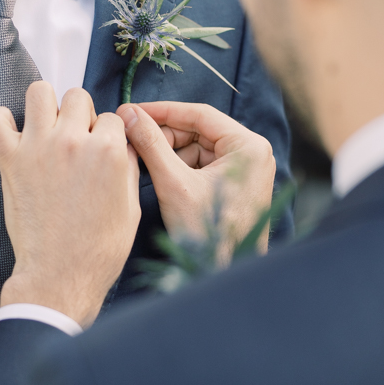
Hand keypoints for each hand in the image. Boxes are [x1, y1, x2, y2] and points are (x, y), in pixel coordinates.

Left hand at [0, 83, 140, 328]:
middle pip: (77, 96)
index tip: (99, 152)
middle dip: (80, 115)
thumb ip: (129, 167)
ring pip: (40, 91)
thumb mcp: (131, 207)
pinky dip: (0, 121)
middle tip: (75, 140)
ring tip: (46, 129)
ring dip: (45, 106)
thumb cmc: (99, 248)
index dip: (107, 135)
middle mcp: (74, 141)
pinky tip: (12, 134)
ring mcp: (39, 148)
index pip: (112, 117)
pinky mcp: (11, 161)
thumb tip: (124, 144)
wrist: (61, 275)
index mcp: (109, 151)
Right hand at [117, 101, 275, 260]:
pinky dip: (179, 167)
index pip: (199, 114)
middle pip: (198, 131)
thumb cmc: (209, 233)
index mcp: (248, 146)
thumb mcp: (174, 183)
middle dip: (164, 135)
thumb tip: (130, 114)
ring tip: (141, 159)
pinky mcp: (236, 184)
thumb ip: (151, 144)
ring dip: (169, 152)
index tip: (134, 110)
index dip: (163, 111)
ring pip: (198, 148)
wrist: (226, 274)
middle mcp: (252, 152)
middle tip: (132, 136)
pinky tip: (158, 174)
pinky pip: (202, 165)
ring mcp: (246, 169)